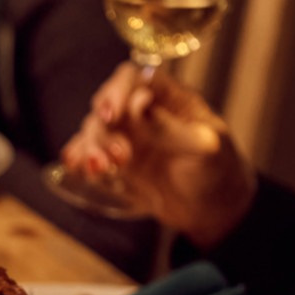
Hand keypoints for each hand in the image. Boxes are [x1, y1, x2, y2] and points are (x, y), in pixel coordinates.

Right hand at [59, 62, 256, 245]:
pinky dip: (79, 159)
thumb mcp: (203, 147)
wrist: (215, 214)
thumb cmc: (219, 173)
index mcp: (168, 99)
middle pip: (106, 106)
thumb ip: (169, 126)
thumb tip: (138, 102)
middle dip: (104, 130)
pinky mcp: (116, 165)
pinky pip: (88, 155)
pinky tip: (76, 167)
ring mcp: (127, 139)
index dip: (115, 91)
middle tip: (120, 157)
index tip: (110, 115)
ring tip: (101, 170)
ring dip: (92, 148)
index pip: (131, 79)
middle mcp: (141, 114)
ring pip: (94, 131)